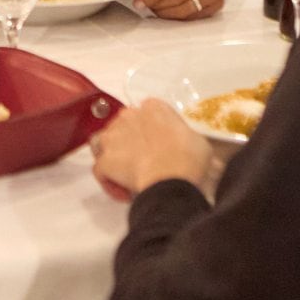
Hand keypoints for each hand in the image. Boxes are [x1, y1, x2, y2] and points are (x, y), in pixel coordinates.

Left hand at [91, 100, 214, 200]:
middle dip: (129, 141)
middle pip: (123, 126)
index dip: (153, 131)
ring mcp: (112, 137)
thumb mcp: (199, 142)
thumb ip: (186, 138)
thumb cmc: (189, 158)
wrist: (171, 179)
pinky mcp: (104, 160)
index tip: (161, 146)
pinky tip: (124, 192)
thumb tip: (186, 147)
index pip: (147, 113)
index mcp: (154, 108)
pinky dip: (108, 181)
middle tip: (144, 160)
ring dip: (112, 156)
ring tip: (126, 172)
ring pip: (103, 143)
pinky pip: (100, 170)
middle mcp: (128, 116)